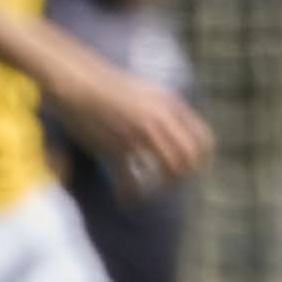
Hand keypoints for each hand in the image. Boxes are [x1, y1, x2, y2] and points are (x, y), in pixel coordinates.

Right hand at [48, 51, 216, 195]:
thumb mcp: (148, 91)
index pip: (203, 140)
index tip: (191, 169)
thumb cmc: (109, 86)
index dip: (201, 160)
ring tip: (149, 190)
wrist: (77, 83)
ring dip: (162, 186)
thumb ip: (167, 110)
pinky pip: (131, 180)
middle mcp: (159, 120)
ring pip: (169, 170)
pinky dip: (129, 193)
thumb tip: (180, 131)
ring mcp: (139, 135)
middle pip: (189, 159)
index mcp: (171, 105)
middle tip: (169, 182)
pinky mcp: (117, 148)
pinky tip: (124, 198)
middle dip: (183, 176)